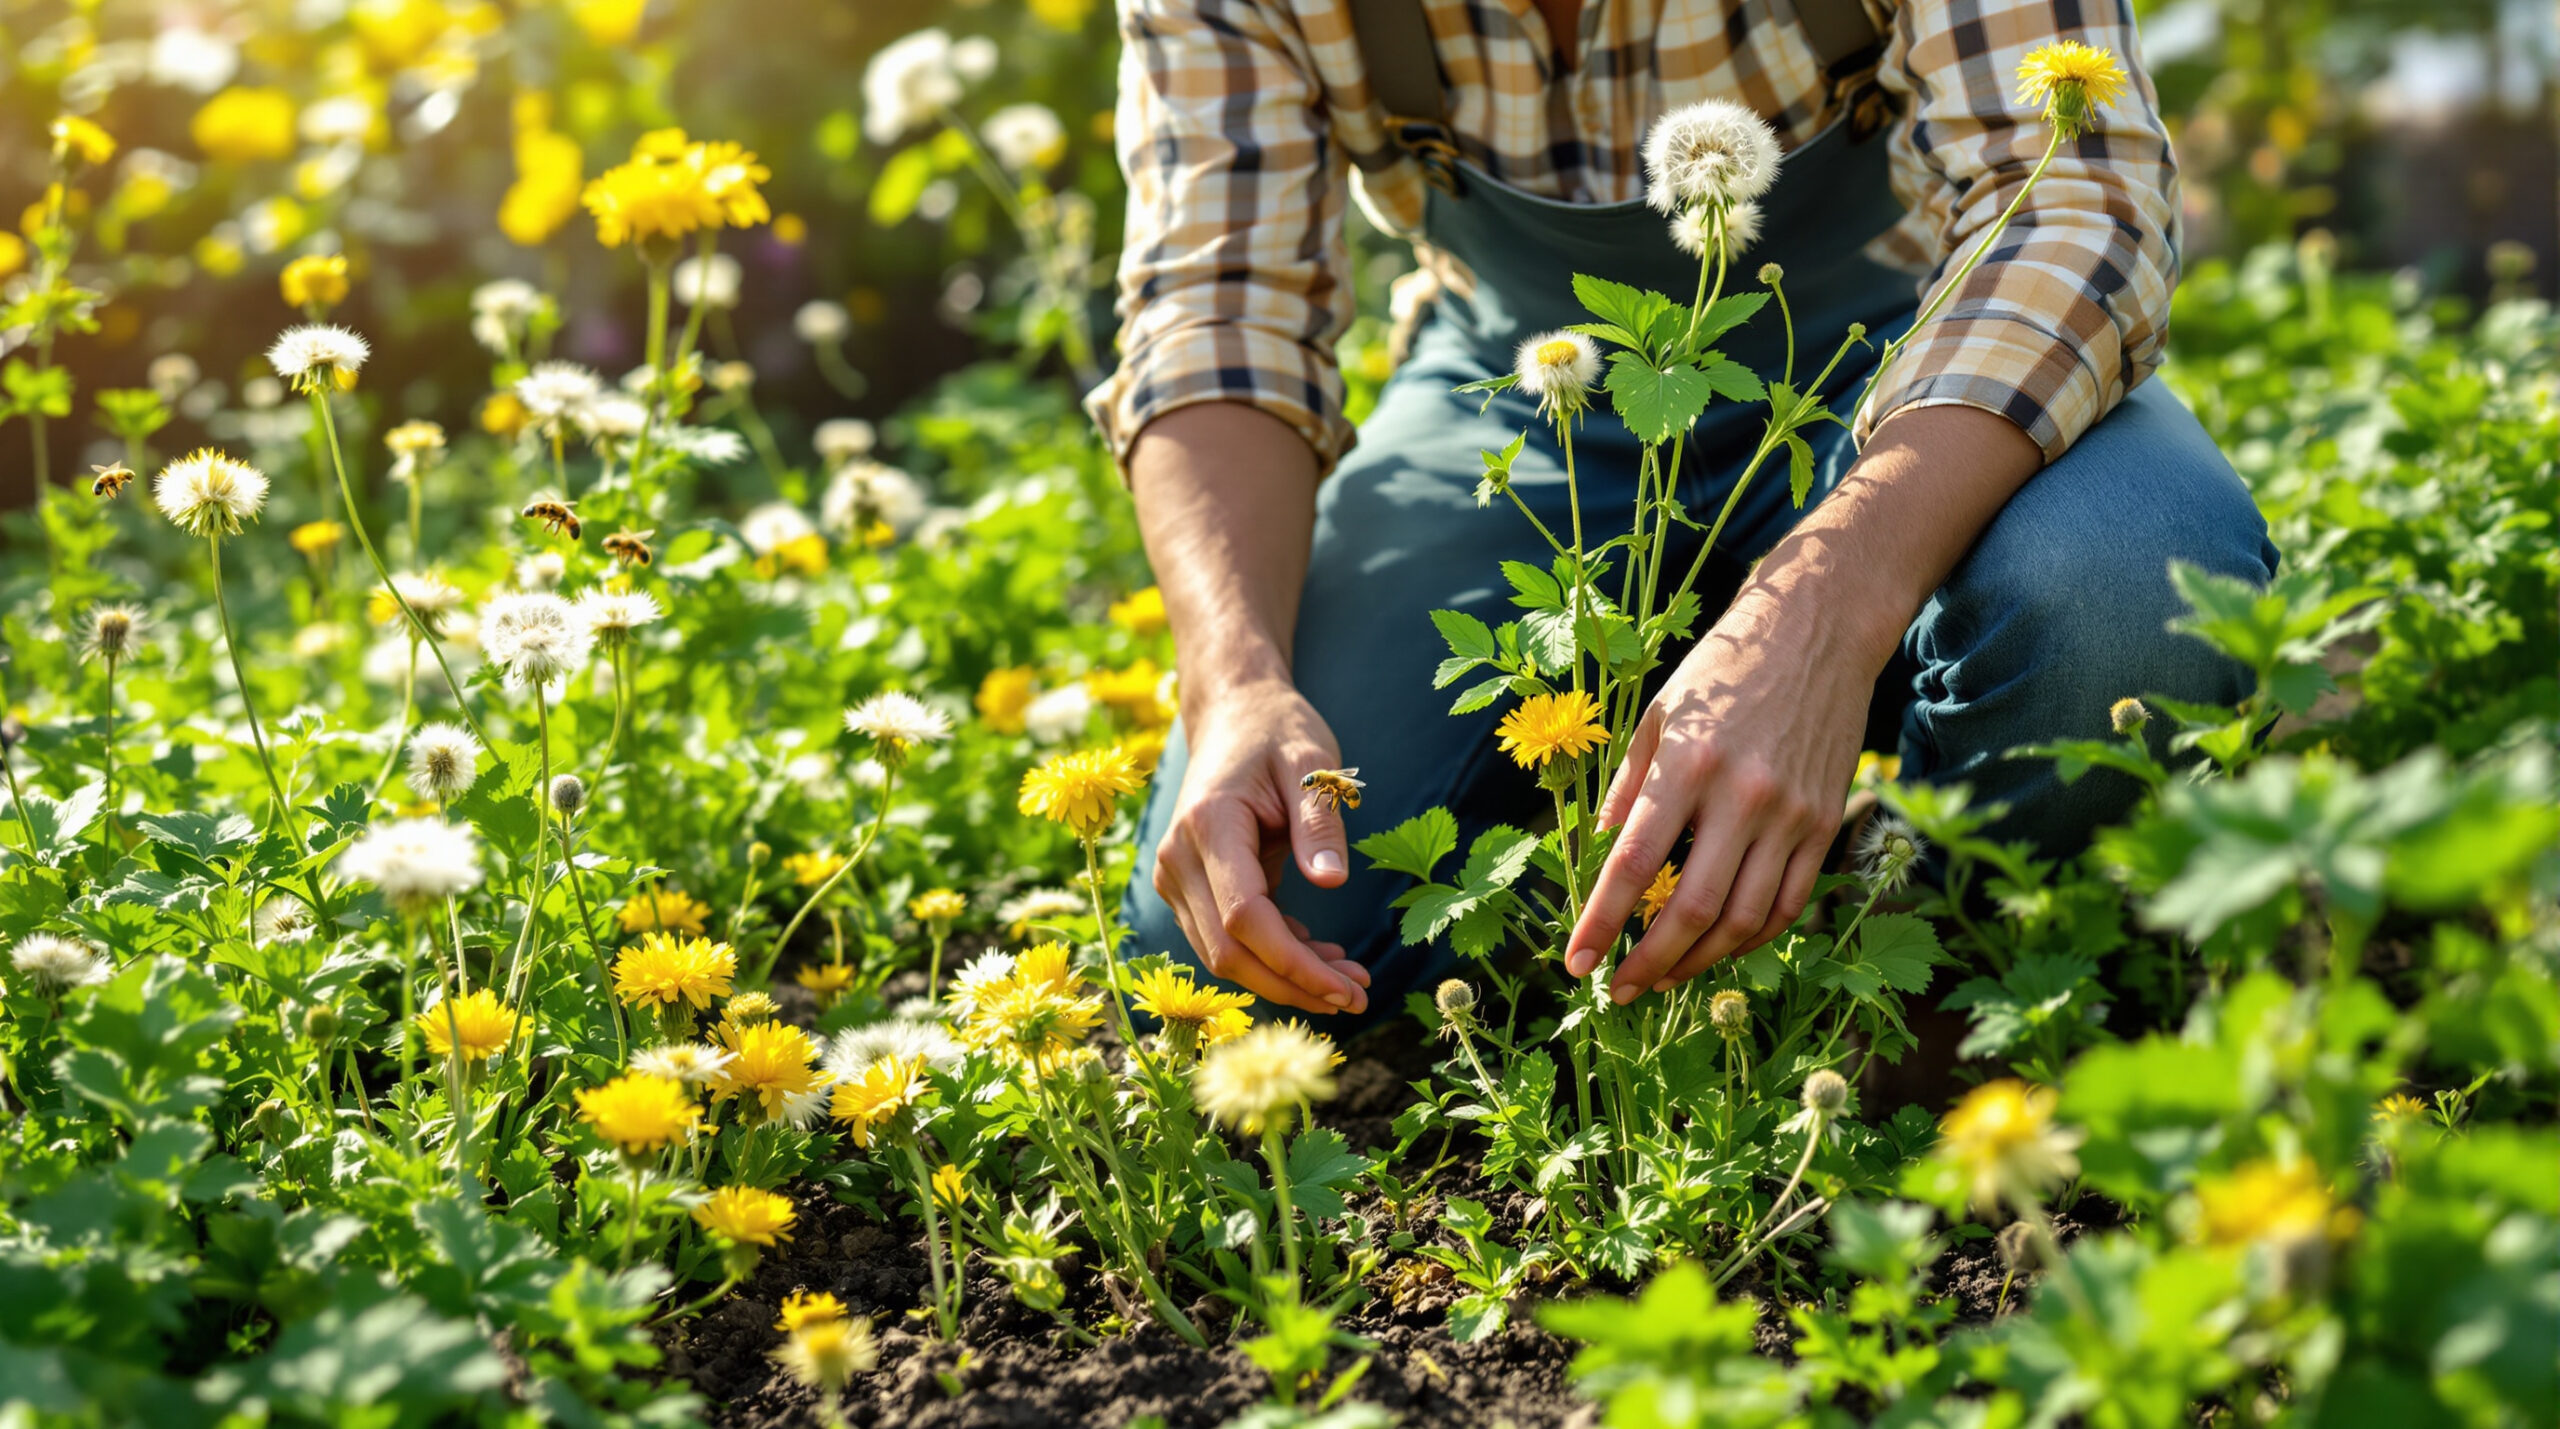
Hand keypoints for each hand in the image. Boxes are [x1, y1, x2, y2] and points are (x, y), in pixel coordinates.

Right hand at [1149, 680, 1372, 1014]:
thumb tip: (1332, 882)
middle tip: (1360, 997)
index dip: (1294, 963)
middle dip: (1294, 985)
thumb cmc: (1277, 732)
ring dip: (1285, 978)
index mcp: (1207, 825)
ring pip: (1224, 956)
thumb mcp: (1312, 762)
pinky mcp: (1187, 888)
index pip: (1243, 919)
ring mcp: (1175, 877)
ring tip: (1349, 979)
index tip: (1348, 987)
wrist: (1233, 714)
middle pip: (1229, 952)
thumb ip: (1320, 819)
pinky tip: (1321, 953)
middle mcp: (1177, 858)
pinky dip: (1272, 957)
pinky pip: (1226, 940)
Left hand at [1563, 586, 1875, 1001]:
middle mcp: (1742, 796)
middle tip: (1618, 989)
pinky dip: (1753, 938)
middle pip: (1693, 907)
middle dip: (1649, 960)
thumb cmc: (1724, 667)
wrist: (1817, 630)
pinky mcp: (1826, 822)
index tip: (1576, 963)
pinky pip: (1790, 903)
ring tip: (1663, 976)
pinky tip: (1719, 948)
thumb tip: (1601, 854)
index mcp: (1688, 764)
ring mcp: (1791, 814)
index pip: (1636, 862)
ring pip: (1745, 918)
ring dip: (1699, 961)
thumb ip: (1627, 786)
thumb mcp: (1657, 714)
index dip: (1602, 921)